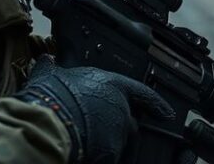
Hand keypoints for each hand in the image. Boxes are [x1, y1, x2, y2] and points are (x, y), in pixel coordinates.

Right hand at [14, 56, 174, 163]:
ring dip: (110, 145)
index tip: (166, 114)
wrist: (50, 120)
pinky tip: (89, 156)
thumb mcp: (50, 74)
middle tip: (103, 134)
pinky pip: (112, 159)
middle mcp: (120, 108)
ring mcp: (118, 132)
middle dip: (121, 131)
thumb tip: (46, 60)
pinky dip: (103, 159)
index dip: (156, 104)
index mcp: (111, 85)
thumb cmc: (52, 94)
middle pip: (130, 124)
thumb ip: (52, 67)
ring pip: (121, 143)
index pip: (143, 94)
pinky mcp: (111, 154)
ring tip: (92, 147)